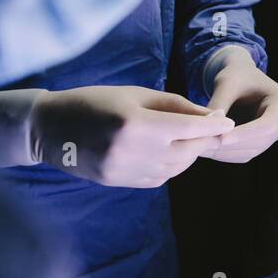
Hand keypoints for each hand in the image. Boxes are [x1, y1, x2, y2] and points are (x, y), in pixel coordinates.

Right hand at [30, 86, 234, 186]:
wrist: (49, 129)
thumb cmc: (95, 101)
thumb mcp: (136, 94)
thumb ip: (176, 106)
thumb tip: (212, 117)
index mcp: (135, 124)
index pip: (188, 129)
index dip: (213, 126)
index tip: (229, 122)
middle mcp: (131, 152)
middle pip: (188, 151)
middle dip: (204, 140)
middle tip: (213, 129)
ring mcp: (125, 172)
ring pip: (178, 167)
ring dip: (189, 153)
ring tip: (186, 137)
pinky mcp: (121, 183)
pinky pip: (161, 177)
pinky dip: (171, 164)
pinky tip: (165, 150)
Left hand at [201, 46, 277, 162]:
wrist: (240, 78)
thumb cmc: (236, 75)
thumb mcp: (227, 83)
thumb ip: (219, 103)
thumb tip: (208, 125)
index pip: (268, 124)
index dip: (245, 134)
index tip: (221, 139)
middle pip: (260, 141)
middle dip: (231, 145)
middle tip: (202, 144)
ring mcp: (276, 134)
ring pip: (251, 151)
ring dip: (225, 152)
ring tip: (199, 146)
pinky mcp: (263, 143)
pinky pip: (245, 154)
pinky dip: (225, 154)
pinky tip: (206, 148)